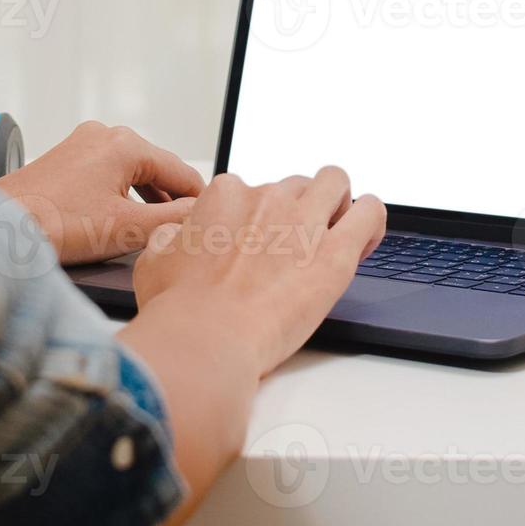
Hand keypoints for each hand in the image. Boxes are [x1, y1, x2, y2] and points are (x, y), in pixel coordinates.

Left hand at [0, 121, 203, 265]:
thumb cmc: (55, 226)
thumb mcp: (128, 228)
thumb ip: (174, 219)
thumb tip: (201, 213)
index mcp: (125, 144)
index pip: (181, 172)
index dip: (199, 200)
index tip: (211, 220)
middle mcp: (105, 135)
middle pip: (157, 170)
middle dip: (171, 200)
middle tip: (187, 231)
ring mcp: (83, 144)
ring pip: (133, 172)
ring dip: (147, 200)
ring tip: (158, 230)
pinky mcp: (67, 159)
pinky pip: (109, 174)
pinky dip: (123, 196)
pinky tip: (123, 220)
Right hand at [116, 167, 384, 520]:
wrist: (205, 341)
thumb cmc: (179, 309)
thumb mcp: (154, 260)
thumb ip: (173, 236)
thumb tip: (180, 235)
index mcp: (226, 196)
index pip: (252, 189)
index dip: (257, 216)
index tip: (257, 241)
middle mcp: (267, 200)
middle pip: (294, 186)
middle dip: (296, 209)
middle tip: (293, 244)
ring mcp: (304, 222)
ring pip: (335, 183)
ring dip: (336, 200)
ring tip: (335, 229)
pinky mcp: (335, 254)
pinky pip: (369, 214)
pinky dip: (370, 218)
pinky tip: (364, 235)